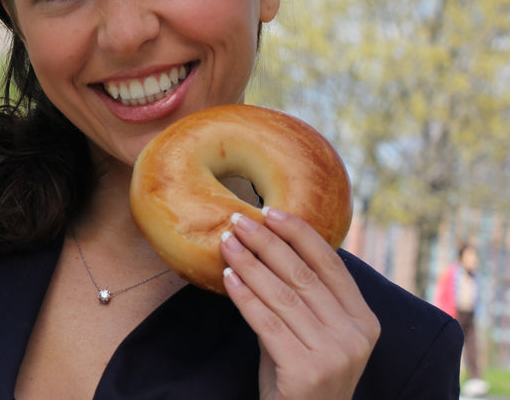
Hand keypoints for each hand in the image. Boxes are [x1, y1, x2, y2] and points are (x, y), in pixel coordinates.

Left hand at [219, 207, 379, 399]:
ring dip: (250, 264)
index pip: (331, 265)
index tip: (270, 211)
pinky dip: (245, 297)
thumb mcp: (313, 335)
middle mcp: (355, 336)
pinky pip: (267, 323)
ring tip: (226, 243)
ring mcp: (334, 355)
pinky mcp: (306, 371)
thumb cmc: (301, 378)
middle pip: (304, 276)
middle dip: (266, 243)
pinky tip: (228, 277)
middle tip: (237, 221)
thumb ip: (301, 299)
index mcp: (364, 321)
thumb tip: (267, 248)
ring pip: (283, 296)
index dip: (300, 234)